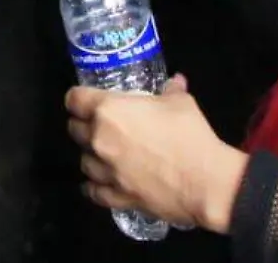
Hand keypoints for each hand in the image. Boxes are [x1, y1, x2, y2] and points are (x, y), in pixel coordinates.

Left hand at [67, 76, 249, 233]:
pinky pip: (93, 190)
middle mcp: (99, 139)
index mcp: (109, 111)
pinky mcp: (115, 196)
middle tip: (101, 125)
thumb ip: (171, 90)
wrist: (203, 181)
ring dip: (92, 155)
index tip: (85, 99)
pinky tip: (104, 181)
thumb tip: (175, 81)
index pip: (75, 99)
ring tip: (107, 154)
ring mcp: (105, 171)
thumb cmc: (189, 134)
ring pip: (83, 161)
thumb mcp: (181, 102)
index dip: (78, 98)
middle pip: (74, 129)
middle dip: (84, 125)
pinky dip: (96, 185)